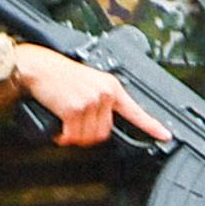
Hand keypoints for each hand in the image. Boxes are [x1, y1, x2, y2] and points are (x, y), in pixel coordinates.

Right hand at [8, 46, 155, 146]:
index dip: (152, 126)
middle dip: (88, 135)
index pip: (136, 110)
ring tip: (65, 124)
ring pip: (89, 137)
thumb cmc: (59, 76)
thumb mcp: (88, 83)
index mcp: (111, 86)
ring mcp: (91, 101)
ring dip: (75, 137)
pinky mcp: (75, 108)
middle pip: (104, 133)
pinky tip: (59, 130)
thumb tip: (103, 126)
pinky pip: (72, 136)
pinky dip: (63, 137)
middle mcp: (104, 93)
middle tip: (74, 126)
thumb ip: (101, 101)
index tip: (165, 135)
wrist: (39, 67)